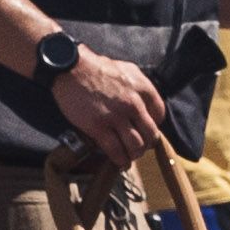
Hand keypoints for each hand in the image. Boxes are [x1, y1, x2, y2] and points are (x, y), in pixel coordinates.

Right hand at [52, 51, 166, 168]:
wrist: (70, 68)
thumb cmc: (95, 67)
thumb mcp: (126, 69)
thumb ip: (138, 86)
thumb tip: (143, 101)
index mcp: (142, 88)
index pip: (159, 114)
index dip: (154, 125)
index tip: (146, 130)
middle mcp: (133, 103)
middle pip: (150, 133)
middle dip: (146, 144)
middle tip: (139, 147)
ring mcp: (116, 116)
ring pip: (135, 145)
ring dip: (134, 154)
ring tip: (130, 156)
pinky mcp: (98, 127)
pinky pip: (115, 150)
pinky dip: (120, 160)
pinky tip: (120, 162)